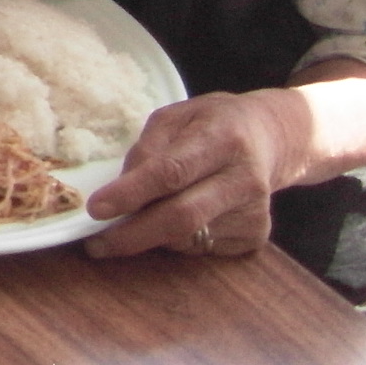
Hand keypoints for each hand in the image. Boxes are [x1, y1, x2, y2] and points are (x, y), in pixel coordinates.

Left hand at [83, 91, 299, 258]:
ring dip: (150, 235)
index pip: (171, 172)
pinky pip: (200, 247)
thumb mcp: (175, 118)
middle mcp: (244, 179)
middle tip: (96, 243)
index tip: (96, 209)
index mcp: (222, 139)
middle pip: (182, 217)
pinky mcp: (256, 235)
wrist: (270, 139)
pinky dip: (175, 239)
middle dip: (133, 234)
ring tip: (135, 218)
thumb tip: (120, 189)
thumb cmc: (211, 124)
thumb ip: (146, 149)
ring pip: (187, 238)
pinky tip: (176, 216)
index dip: (131, 193)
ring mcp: (254, 212)